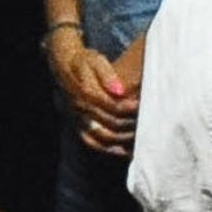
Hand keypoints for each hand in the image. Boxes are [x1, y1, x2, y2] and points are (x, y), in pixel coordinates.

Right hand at [46, 30, 138, 156]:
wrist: (63, 65)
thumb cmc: (84, 61)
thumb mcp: (95, 60)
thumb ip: (107, 75)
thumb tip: (120, 91)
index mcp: (85, 92)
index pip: (112, 106)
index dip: (130, 108)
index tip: (144, 106)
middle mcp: (80, 108)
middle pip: (110, 123)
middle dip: (131, 124)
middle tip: (148, 122)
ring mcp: (77, 119)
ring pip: (102, 137)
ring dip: (123, 139)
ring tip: (141, 136)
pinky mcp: (77, 126)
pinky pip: (93, 143)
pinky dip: (110, 149)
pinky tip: (126, 151)